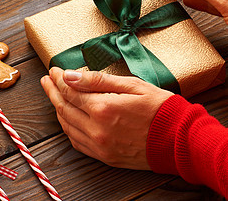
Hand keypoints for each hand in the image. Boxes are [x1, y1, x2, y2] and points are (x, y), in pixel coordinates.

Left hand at [41, 67, 173, 169]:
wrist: (180, 139)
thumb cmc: (161, 108)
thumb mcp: (132, 85)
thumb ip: (98, 80)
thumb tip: (70, 75)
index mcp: (103, 108)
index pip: (70, 91)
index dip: (59, 79)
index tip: (54, 70)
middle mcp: (97, 129)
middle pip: (64, 108)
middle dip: (53, 91)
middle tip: (47, 80)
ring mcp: (100, 146)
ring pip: (67, 126)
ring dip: (57, 109)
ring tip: (53, 95)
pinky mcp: (105, 157)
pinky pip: (77, 143)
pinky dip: (68, 129)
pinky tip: (66, 118)